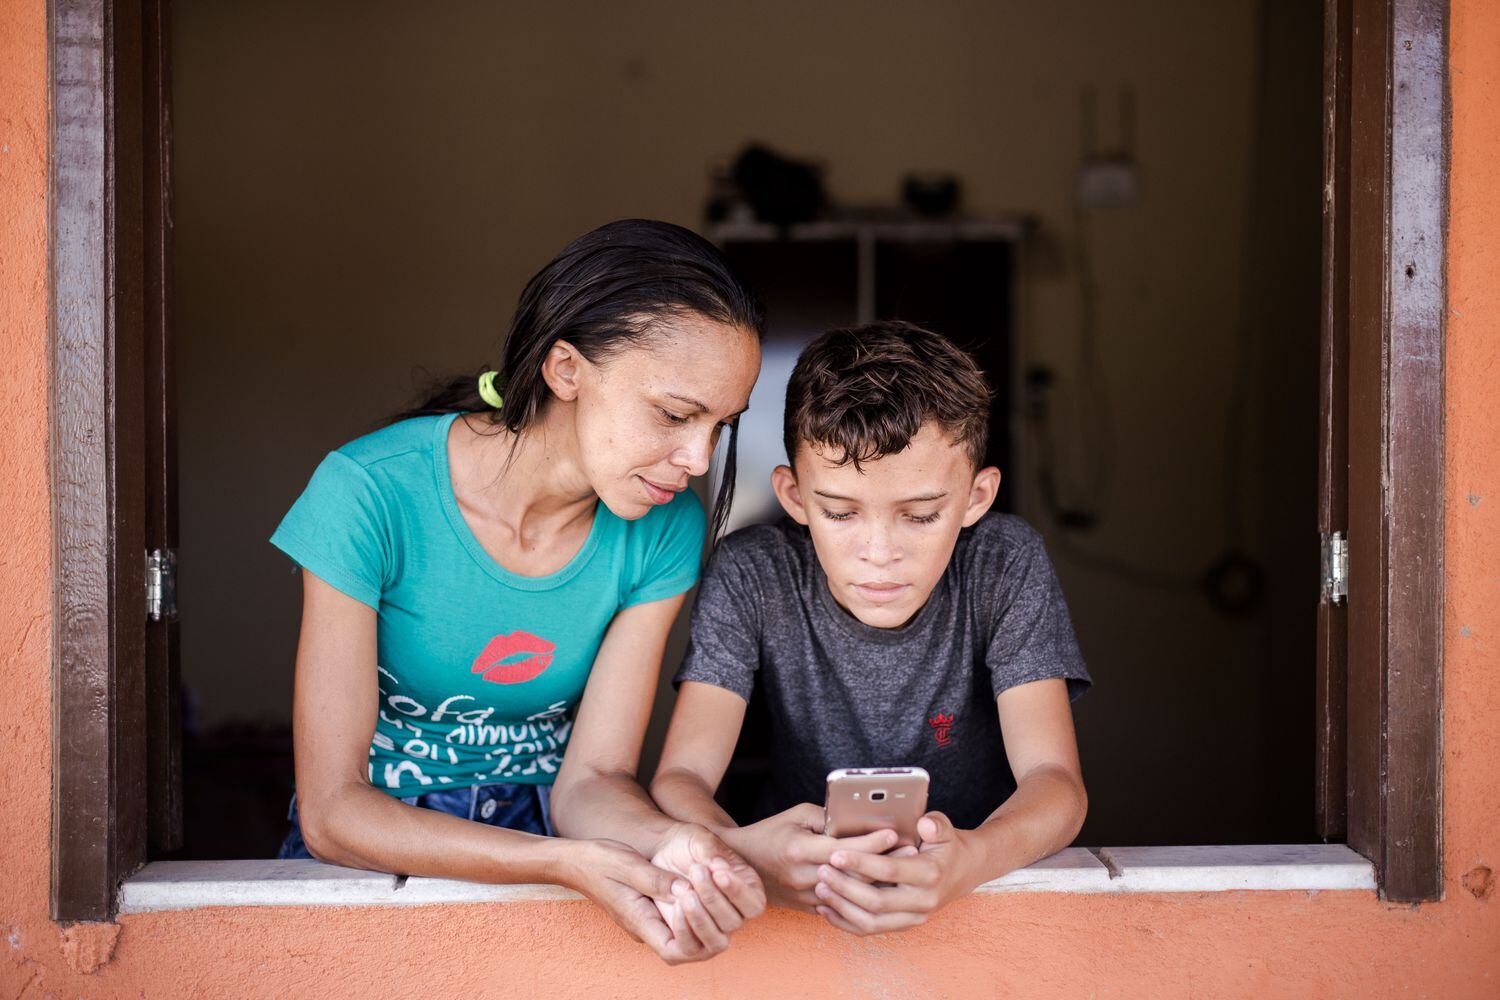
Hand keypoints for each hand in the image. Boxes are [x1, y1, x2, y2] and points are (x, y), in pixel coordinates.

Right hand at [561, 838, 719, 965]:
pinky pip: (681, 920)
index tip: (693, 900)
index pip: (673, 951)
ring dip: (704, 917)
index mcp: (639, 921)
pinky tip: (703, 884)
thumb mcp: (628, 865)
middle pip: (688, 950)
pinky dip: (697, 908)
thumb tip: (687, 889)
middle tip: (714, 895)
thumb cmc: (600, 861)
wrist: (579, 861)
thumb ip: (656, 880)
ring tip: (710, 886)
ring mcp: (650, 920)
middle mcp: (646, 927)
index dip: (692, 934)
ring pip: (688, 937)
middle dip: (707, 928)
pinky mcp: (654, 910)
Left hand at [648, 822, 766, 959]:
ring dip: (700, 918)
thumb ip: (713, 851)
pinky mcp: (690, 941)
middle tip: (695, 872)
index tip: (718, 872)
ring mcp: (712, 930)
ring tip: (683, 892)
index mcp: (746, 891)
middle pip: (734, 922)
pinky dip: (683, 930)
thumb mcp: (699, 839)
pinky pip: (691, 948)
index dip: (738, 891)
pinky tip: (675, 904)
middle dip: (713, 899)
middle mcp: (733, 914)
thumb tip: (722, 867)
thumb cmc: (687, 845)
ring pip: (717, 940)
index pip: (754, 904)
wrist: (661, 854)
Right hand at [725, 802, 900, 911]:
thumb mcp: (796, 815)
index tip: (894, 834)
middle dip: (884, 863)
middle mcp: (802, 876)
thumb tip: (857, 820)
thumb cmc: (771, 833)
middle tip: (910, 853)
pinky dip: (860, 896)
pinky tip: (879, 889)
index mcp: (799, 849)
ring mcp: (804, 896)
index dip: (871, 841)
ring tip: (902, 871)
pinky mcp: (806, 908)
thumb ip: (827, 818)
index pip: (843, 848)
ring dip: (877, 882)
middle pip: (852, 874)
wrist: (741, 864)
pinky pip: (840, 906)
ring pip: (849, 893)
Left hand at [813, 811, 980, 934]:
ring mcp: (912, 918)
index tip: (836, 854)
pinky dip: (845, 923)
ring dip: (842, 908)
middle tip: (821, 871)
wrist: (962, 872)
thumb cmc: (946, 847)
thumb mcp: (945, 830)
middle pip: (877, 902)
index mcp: (930, 875)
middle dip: (845, 887)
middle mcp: (922, 901)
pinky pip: (870, 930)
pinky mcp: (903, 926)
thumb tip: (924, 823)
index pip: (890, 871)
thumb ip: (935, 824)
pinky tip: (826, 909)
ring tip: (820, 889)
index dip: (861, 863)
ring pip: (871, 922)